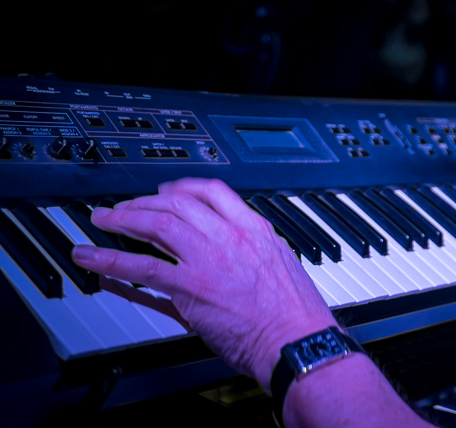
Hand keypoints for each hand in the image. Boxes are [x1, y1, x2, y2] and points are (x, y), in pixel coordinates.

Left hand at [72, 178, 335, 389]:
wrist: (295, 339)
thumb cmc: (292, 314)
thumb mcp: (278, 266)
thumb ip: (248, 253)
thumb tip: (224, 255)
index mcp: (255, 229)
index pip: (214, 192)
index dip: (184, 187)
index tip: (167, 191)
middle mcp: (231, 235)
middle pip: (180, 201)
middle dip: (146, 200)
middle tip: (126, 206)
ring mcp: (209, 258)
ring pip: (158, 223)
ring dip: (124, 218)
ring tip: (103, 220)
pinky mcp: (190, 286)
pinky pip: (142, 266)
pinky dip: (109, 258)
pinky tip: (90, 256)